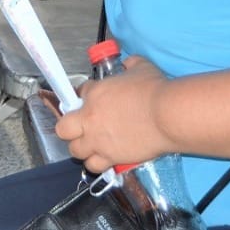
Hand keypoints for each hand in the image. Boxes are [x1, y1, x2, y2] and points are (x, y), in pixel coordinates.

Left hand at [56, 56, 171, 172]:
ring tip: (93, 144)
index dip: (87, 95)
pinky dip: (96, 162)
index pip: (80, 93)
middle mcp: (90, 119)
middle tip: (83, 125)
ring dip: (81, 146)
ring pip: (74, 150)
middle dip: (70, 126)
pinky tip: (104, 157)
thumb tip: (129, 64)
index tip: (95, 98)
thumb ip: (131, 64)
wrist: (166, 116)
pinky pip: (93, 166)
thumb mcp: (141, 67)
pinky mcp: (110, 158)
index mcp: (95, 94)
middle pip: (63, 128)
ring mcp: (98, 141)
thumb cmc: (154, 89)